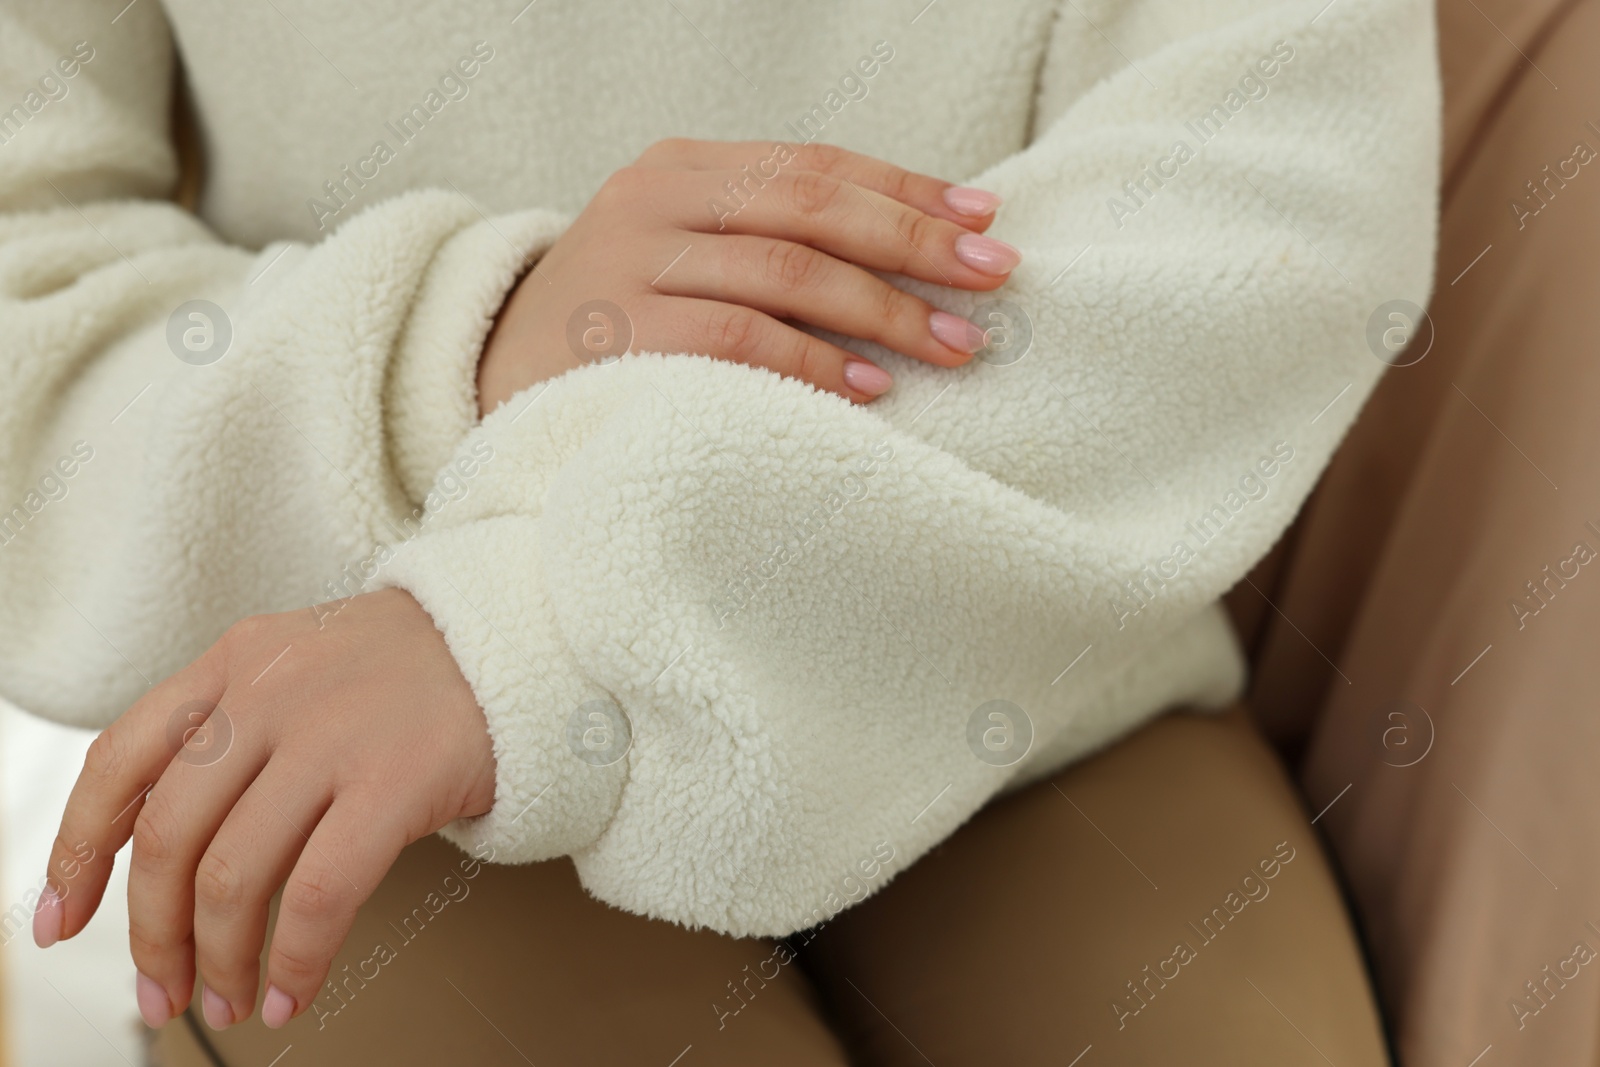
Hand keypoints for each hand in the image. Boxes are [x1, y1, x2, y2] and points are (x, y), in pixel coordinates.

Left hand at [32, 588, 496, 1031]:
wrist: (522, 638)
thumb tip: (171, 850)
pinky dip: (295, 961)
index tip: (62, 919)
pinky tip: (291, 991)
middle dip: (153, 936)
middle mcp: (271, 692)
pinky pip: (321, 894)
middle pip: (170, 836)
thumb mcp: (302, 668)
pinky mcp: (397, 779)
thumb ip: (235, 730)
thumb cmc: (415, 671)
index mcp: (235, 661)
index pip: (121, 761)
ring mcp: (333, 734)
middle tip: (163, 990)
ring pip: (235, 875)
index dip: (78, 851)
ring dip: (221, 960)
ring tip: (232, 1000)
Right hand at [476, 138, 1020, 415]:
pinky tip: (869, 386)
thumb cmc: (619, 324)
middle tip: (992, 280)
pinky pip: (739, 341)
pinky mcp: (616, 332)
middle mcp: (654, 198)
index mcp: (681, 168)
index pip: (814, 165)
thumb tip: (916, 259)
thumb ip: (770, 243)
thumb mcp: (684, 255)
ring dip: (883, 310)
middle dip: (912, 243)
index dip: (907, 188)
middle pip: (811, 206)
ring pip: (785, 270)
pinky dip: (813, 363)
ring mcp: (630, 261)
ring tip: (954, 344)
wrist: (489, 375)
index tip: (983, 220)